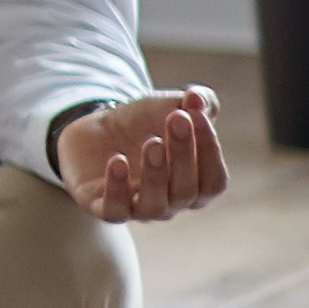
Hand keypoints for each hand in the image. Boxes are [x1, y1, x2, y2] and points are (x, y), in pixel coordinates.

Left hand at [59, 85, 231, 222]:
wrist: (94, 132)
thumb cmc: (143, 124)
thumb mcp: (170, 106)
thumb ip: (197, 101)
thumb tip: (197, 97)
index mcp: (196, 185)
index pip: (214, 180)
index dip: (210, 149)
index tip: (197, 114)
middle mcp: (172, 203)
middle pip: (186, 190)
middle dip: (184, 154)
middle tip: (176, 119)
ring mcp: (139, 209)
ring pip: (155, 204)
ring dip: (156, 174)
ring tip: (152, 142)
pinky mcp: (106, 208)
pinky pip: (114, 210)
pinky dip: (116, 188)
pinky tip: (117, 159)